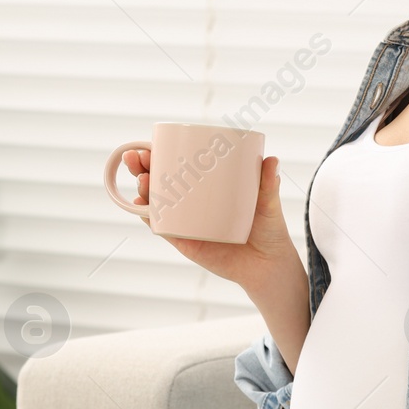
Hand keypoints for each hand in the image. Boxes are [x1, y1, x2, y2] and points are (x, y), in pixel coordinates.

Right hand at [123, 149, 301, 292]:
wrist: (268, 266)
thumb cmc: (268, 229)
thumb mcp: (268, 203)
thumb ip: (269, 183)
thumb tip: (272, 160)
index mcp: (207, 187)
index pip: (178, 165)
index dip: (160, 152)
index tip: (150, 142)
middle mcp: (192, 203)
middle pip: (160, 180)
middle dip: (142, 167)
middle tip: (136, 158)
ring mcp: (186, 222)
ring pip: (156, 202)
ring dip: (142, 189)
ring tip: (141, 179)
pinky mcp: (185, 242)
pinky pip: (162, 228)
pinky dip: (148, 217)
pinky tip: (140, 206)